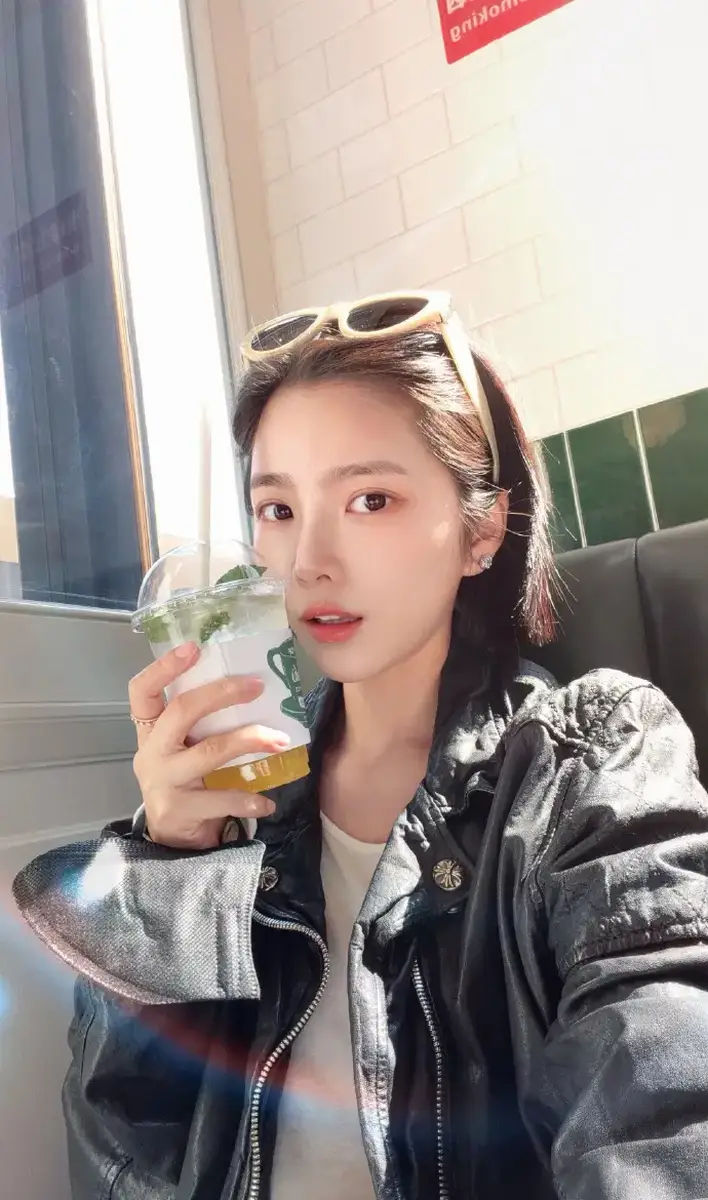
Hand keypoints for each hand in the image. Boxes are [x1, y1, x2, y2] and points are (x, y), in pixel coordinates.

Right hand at [129, 642, 287, 848]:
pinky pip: (222, 799)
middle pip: (181, 712)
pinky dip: (250, 799)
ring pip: (210, 752)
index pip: (142, 691)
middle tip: (257, 686)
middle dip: (221, 694)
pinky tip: (268, 802)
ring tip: (279, 740)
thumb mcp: (183, 750)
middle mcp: (151, 753)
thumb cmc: (185, 782)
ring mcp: (163, 782)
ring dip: (249, 741)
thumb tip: (252, 688)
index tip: (193, 647)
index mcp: (150, 731)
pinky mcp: (179, 811)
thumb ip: (201, 725)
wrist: (170, 841)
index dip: (163, 667)